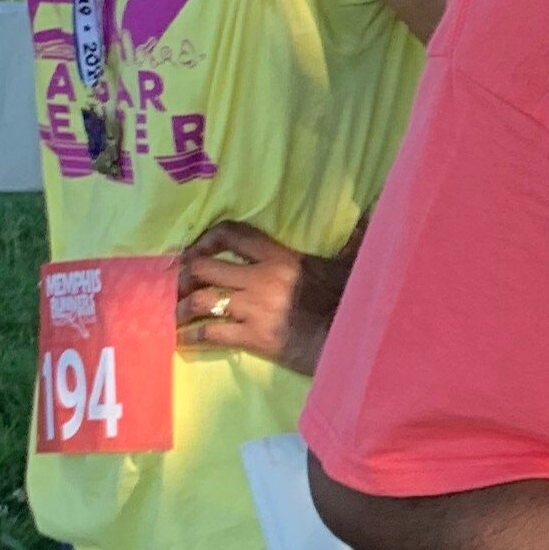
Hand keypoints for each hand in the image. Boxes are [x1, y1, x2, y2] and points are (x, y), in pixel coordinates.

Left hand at [177, 221, 344, 377]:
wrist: (352, 339)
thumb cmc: (351, 300)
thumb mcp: (350, 263)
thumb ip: (353, 238)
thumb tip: (373, 210)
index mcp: (281, 257)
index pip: (233, 235)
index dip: (208, 239)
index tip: (199, 249)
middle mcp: (261, 279)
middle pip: (205, 268)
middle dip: (186, 276)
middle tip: (180, 285)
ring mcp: (255, 309)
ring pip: (201, 301)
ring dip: (183, 307)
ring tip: (176, 314)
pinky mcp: (253, 337)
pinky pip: (210, 333)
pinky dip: (192, 336)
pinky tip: (183, 339)